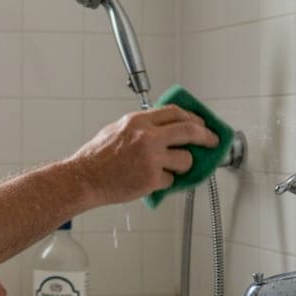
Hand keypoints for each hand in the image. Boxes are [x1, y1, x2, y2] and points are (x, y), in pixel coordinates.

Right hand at [71, 106, 218, 205]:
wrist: (83, 178)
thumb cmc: (96, 157)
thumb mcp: (117, 129)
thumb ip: (142, 127)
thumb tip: (165, 128)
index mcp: (138, 121)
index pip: (175, 113)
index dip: (193, 118)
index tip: (200, 124)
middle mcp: (147, 136)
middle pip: (189, 130)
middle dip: (206, 136)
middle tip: (212, 141)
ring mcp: (151, 158)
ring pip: (185, 159)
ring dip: (182, 165)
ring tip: (169, 168)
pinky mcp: (152, 179)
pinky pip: (171, 180)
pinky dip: (164, 182)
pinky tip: (149, 181)